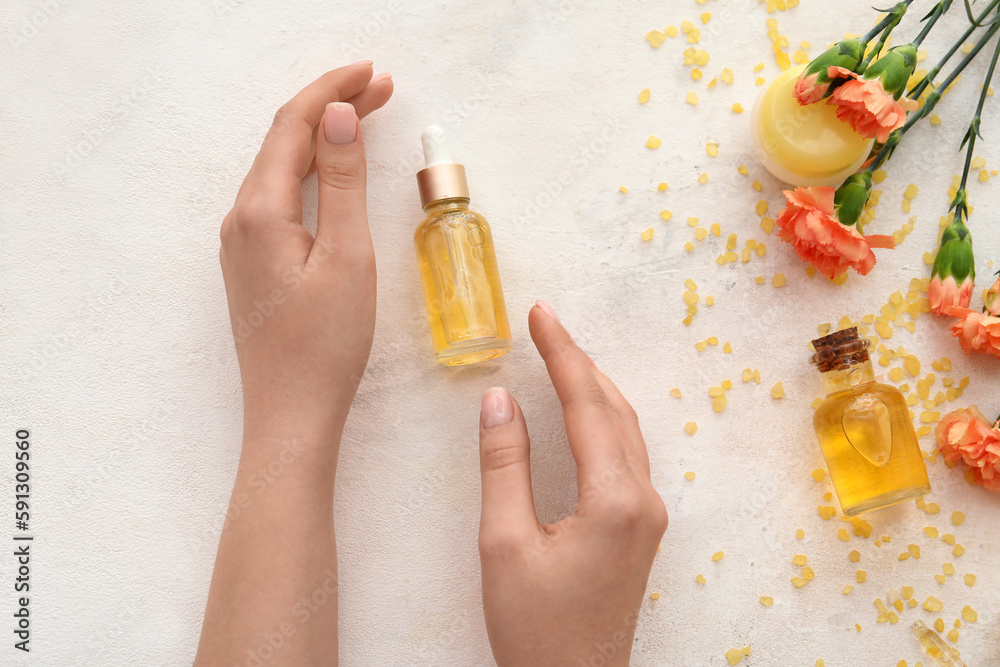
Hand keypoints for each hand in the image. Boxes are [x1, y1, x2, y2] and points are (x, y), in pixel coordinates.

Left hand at [219, 61, 392, 439]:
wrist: (291, 414)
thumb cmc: (325, 345)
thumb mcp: (347, 257)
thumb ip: (340, 183)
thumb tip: (337, 117)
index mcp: (259, 212)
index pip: (293, 126)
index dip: (333, 91)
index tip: (375, 72)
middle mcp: (240, 220)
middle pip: (284, 142)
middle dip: (331, 108)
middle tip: (382, 88)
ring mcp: (243, 243)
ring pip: (281, 169)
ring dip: (321, 138)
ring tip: (365, 116)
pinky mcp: (255, 264)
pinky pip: (280, 197)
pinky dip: (311, 171)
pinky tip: (333, 170)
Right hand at [478, 301, 667, 666]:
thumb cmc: (536, 628)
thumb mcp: (504, 544)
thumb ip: (504, 465)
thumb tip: (498, 400)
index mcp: (614, 500)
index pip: (586, 405)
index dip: (560, 354)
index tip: (541, 314)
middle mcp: (643, 500)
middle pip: (613, 410)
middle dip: (579, 363)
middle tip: (546, 324)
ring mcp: (648, 516)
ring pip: (625, 430)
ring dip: (594, 388)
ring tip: (560, 356)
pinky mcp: (640, 529)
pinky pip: (627, 455)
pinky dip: (602, 421)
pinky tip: (583, 412)